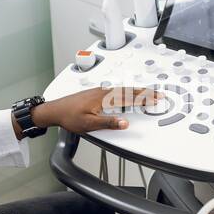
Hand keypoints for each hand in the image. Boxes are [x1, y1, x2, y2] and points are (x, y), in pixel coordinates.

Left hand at [32, 87, 163, 133]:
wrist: (55, 110)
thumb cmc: (69, 116)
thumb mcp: (89, 124)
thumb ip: (108, 123)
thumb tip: (124, 123)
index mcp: (104, 98)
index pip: (129, 98)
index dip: (144, 99)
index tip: (156, 99)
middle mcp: (103, 92)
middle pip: (128, 91)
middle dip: (145, 93)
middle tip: (158, 94)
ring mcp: (100, 91)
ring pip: (123, 89)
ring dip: (137, 91)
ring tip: (148, 93)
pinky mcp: (96, 93)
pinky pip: (117, 90)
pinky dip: (127, 91)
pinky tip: (128, 92)